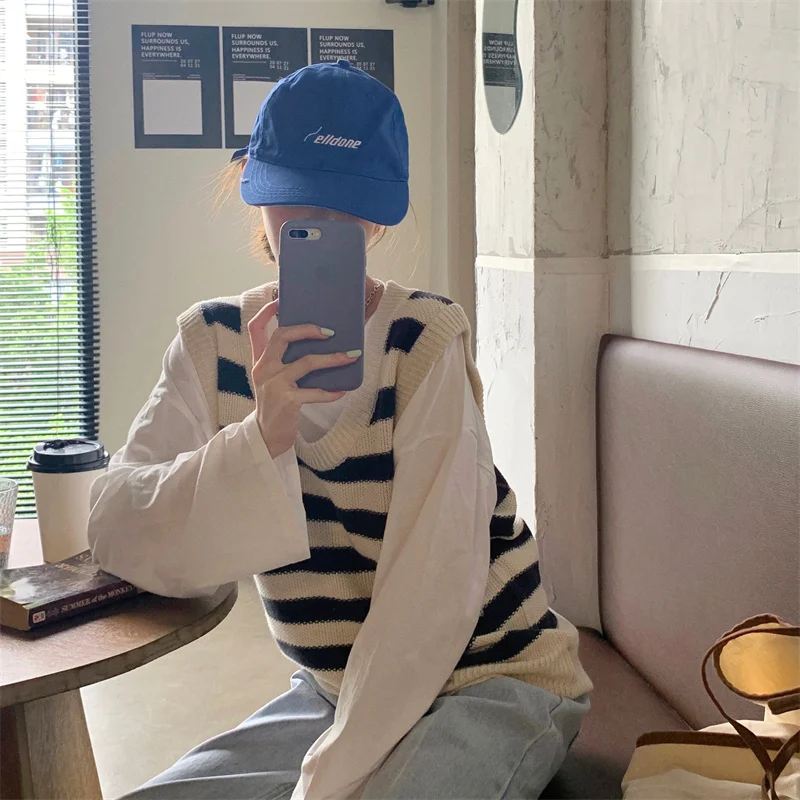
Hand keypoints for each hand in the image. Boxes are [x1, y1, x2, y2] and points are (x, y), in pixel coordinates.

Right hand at [248, 300, 357, 457]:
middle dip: (307, 329)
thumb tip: (316, 345)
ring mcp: (274, 384)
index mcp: (260, 361)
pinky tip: (342, 391)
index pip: (255, 329)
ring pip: (306, 362)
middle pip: (282, 336)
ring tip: (351, 356)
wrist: (266, 438)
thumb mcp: (273, 381)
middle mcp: (264, 369)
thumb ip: (285, 363)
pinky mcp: (288, 400)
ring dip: (332, 358)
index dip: (266, 311)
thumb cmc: (275, 406)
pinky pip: (316, 391)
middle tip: (329, 331)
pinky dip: (331, 391)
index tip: (281, 300)